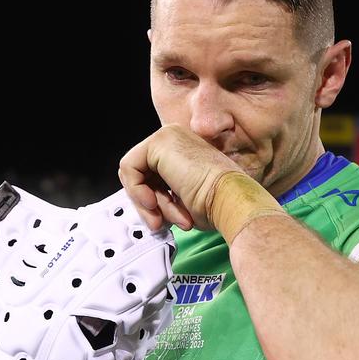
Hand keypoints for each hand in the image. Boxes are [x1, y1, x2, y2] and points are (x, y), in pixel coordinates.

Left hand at [118, 123, 242, 230]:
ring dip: (146, 203)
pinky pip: (129, 168)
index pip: (150, 175)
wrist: (229, 200)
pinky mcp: (158, 141)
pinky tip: (153, 202)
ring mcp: (167, 136)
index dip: (152, 201)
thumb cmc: (217, 204)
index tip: (161, 220)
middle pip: (140, 173)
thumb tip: (144, 203)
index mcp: (183, 150)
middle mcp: (175, 138)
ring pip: (134, 173)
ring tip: (165, 216)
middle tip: (158, 223)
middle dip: (147, 204)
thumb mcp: (181, 199)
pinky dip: (136, 191)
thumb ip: (160, 194)